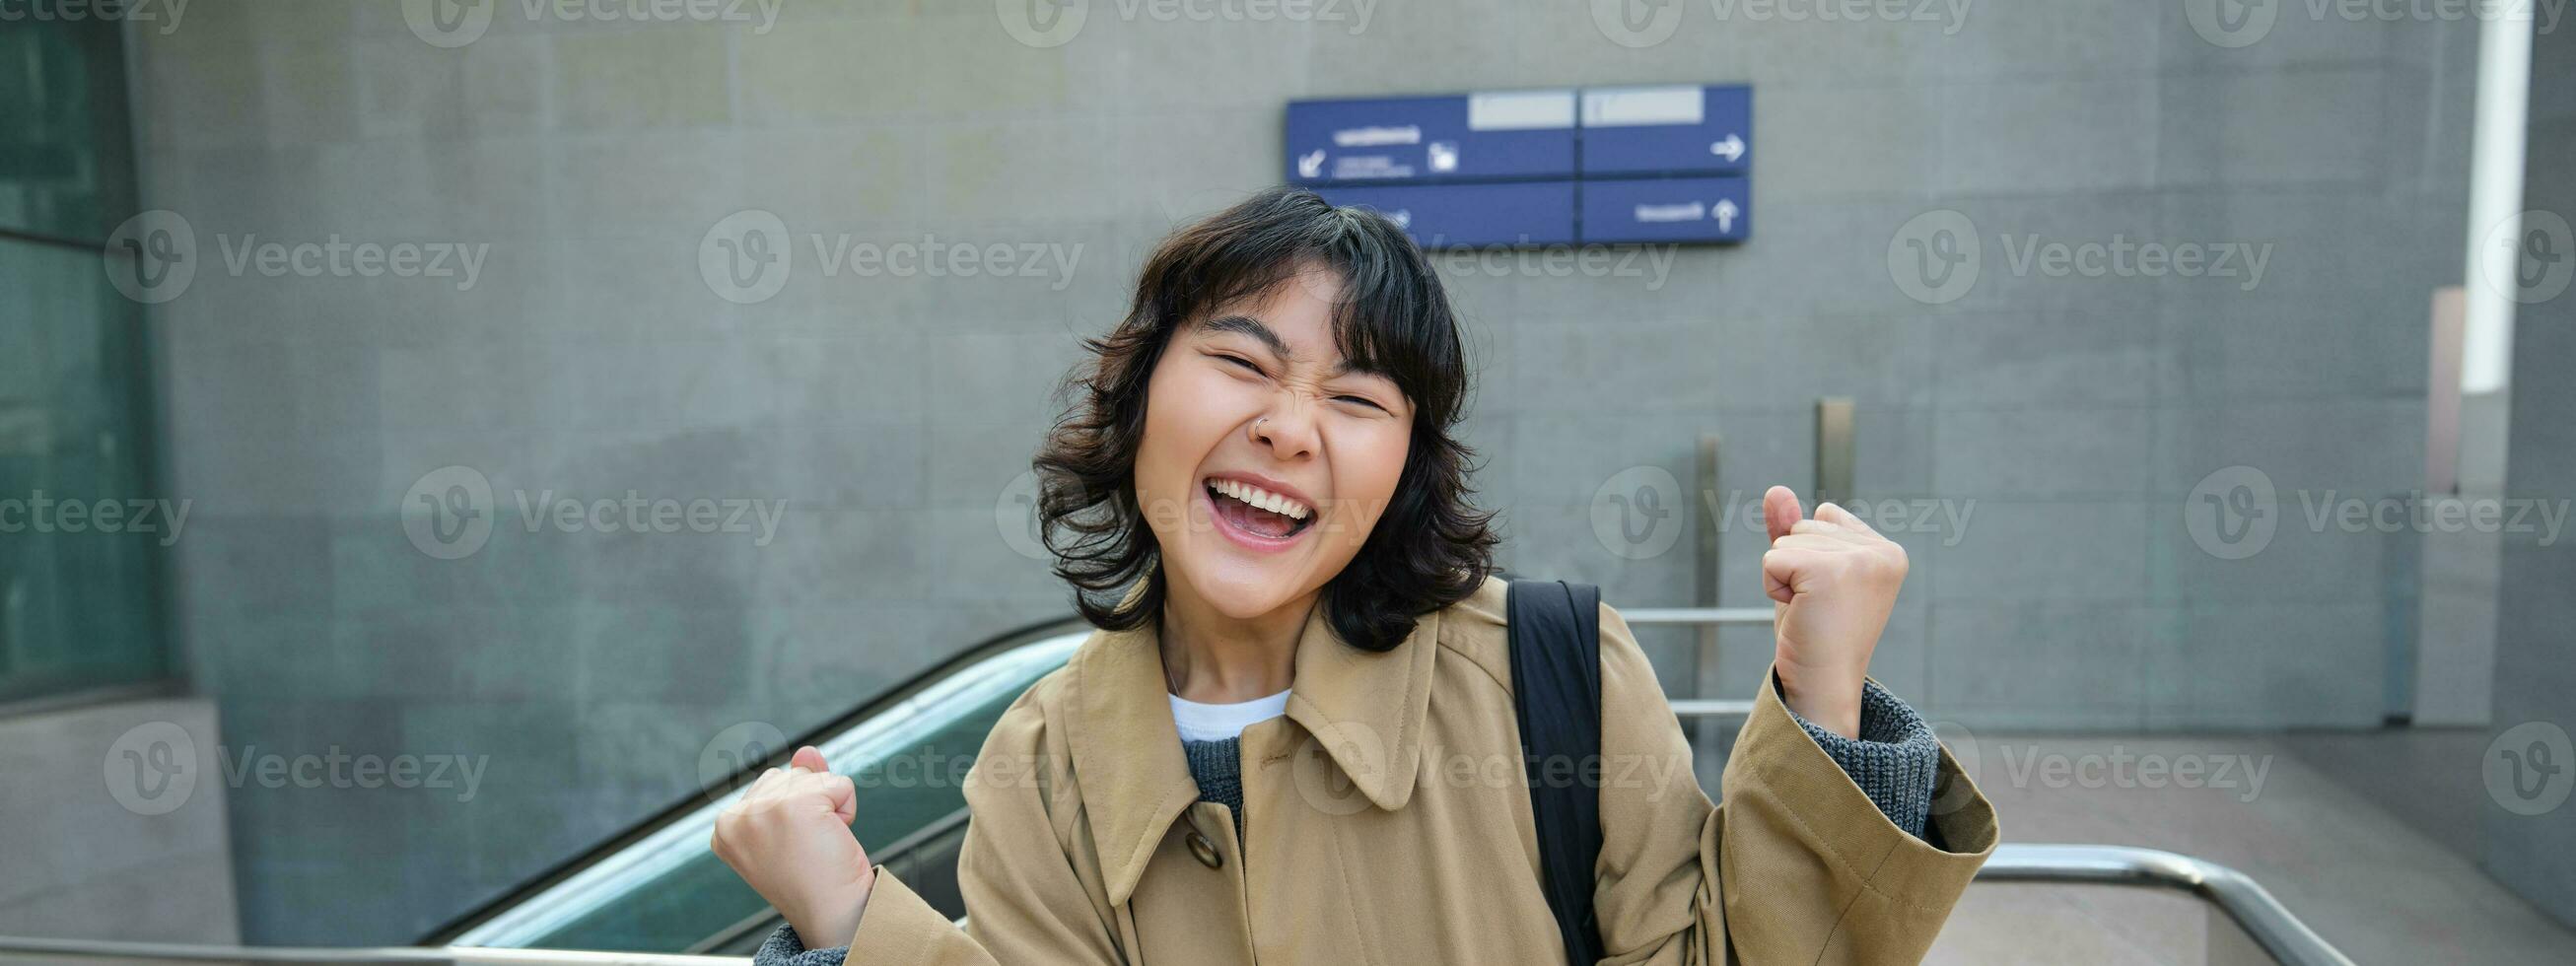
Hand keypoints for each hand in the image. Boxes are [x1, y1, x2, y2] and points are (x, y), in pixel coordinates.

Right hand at [711, 746, 876, 947]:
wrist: (832, 912)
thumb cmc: (812, 876)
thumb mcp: (793, 826)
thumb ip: (795, 783)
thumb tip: (807, 751)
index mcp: (724, 827)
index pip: (771, 786)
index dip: (793, 816)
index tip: (790, 851)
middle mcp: (734, 817)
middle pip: (789, 775)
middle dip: (810, 807)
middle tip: (807, 850)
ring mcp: (762, 809)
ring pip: (812, 776)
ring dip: (828, 807)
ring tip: (818, 846)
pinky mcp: (795, 805)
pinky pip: (840, 783)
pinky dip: (848, 808)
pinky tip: (833, 841)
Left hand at [1760, 486, 1906, 738]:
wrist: (1821, 685)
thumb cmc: (1816, 634)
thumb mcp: (1805, 574)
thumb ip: (1794, 530)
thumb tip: (1775, 489)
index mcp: (1888, 551)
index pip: (1825, 516)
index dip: (1810, 556)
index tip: (1829, 597)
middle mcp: (1882, 552)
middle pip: (1804, 525)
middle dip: (1795, 565)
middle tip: (1817, 609)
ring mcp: (1859, 560)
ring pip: (1787, 540)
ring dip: (1784, 577)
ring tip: (1811, 612)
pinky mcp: (1829, 571)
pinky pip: (1773, 557)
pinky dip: (1773, 586)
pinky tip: (1800, 613)